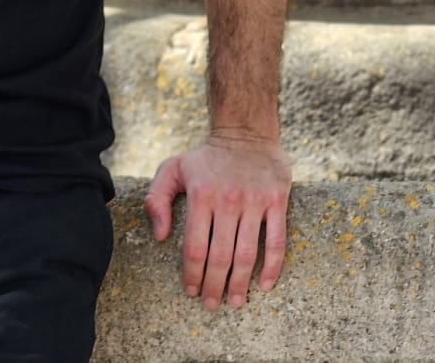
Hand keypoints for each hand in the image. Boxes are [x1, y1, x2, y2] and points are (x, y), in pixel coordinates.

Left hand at [144, 133, 290, 309]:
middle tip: (211, 304)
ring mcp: (255, 201)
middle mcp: (228, 200)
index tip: (190, 291)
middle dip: (214, 287)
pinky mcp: (277, 200)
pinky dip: (272, 266)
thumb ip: (156, 200)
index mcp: (201, 195)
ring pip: (247, 254)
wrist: (246, 131)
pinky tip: (266, 284)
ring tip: (235, 302)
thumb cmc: (206, 156)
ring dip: (240, 284)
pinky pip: (277, 240)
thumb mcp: (172, 168)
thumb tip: (160, 236)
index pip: (195, 248)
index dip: (192, 275)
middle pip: (220, 257)